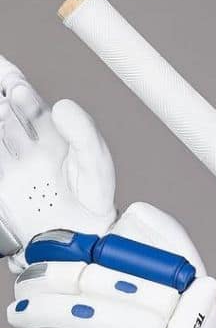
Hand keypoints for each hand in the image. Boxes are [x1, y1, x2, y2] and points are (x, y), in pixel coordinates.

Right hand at [0, 56, 117, 273]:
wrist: (85, 239)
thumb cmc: (94, 200)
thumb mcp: (95, 161)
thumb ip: (83, 132)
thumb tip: (61, 105)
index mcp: (52, 135)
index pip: (29, 103)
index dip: (19, 88)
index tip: (17, 87)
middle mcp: (29, 148)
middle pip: (4, 112)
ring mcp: (13, 168)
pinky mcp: (3, 190)